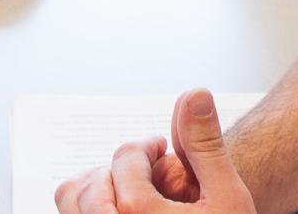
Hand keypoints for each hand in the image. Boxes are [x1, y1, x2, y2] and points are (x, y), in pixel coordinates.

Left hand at [54, 89, 255, 213]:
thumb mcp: (225, 196)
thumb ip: (205, 145)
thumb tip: (194, 96)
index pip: (126, 158)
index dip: (147, 147)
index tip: (161, 148)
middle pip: (92, 180)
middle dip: (122, 169)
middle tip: (150, 171)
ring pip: (72, 204)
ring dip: (98, 190)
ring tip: (129, 192)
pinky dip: (90, 210)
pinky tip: (123, 213)